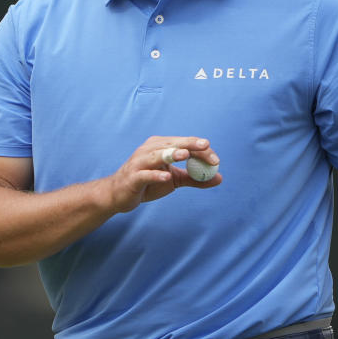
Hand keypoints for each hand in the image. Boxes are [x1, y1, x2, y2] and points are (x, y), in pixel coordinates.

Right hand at [105, 136, 221, 212]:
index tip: (215, 159)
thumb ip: (194, 178)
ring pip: (157, 155)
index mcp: (160, 146)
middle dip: (190, 145)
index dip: (200, 149)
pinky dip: (156, 175)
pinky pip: (145, 175)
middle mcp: (149, 150)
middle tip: (205, 146)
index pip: (183, 143)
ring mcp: (139, 162)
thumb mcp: (174, 180)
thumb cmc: (148, 183)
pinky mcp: (133, 177)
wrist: (118, 195)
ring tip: (185, 155)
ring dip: (171, 154)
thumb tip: (219, 178)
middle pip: (172, 144)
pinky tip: (167, 177)